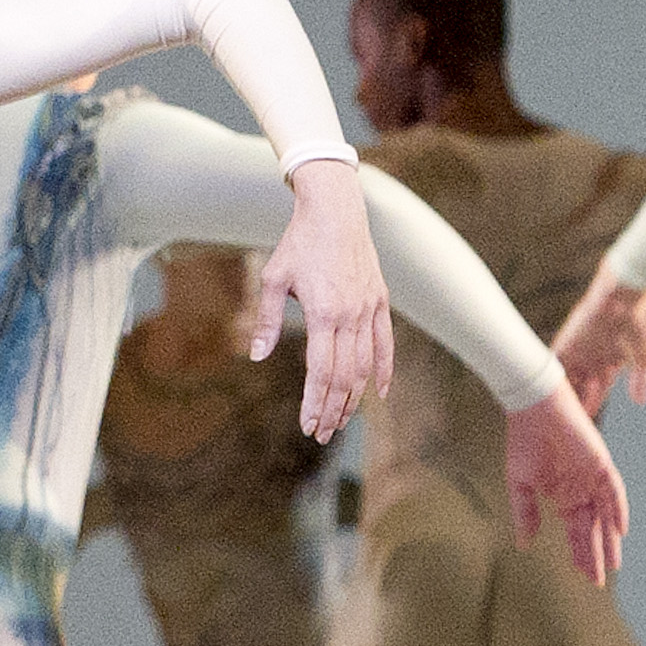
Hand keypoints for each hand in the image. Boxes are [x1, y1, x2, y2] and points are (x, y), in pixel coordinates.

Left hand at [250, 164, 396, 444]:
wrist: (335, 210)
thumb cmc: (299, 243)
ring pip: (366, 366)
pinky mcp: (380, 301)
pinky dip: (384, 371)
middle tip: (322, 434)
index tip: (308, 425)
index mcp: (323, 313)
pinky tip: (378, 393)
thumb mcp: (273, 278)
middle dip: (333, 410)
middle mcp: (350, 315)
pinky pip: (386, 345)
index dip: (315, 402)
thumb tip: (259, 356)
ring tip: (342, 420)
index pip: (321, 371)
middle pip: (345, 377)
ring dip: (355, 398)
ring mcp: (369, 309)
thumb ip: (267, 319)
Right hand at [504, 390, 630, 581]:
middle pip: (592, 528)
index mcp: (564, 496)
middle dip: (595, 553)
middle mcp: (581, 490)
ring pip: (606, 514)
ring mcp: (592, 478)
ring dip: (610, 538)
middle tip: (597, 579)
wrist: (532, 407)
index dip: (580, 552)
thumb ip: (525, 513)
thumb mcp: (520, 484)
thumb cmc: (524, 440)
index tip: (583, 574)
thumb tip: (524, 544)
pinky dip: (617, 509)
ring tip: (613, 563)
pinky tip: (620, 529)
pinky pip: (613, 490)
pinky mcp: (600, 463)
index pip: (576, 530)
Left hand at [549, 279, 645, 416]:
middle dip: (576, 405)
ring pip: (567, 378)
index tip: (587, 425)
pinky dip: (551, 378)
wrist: (628, 292)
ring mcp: (580, 349)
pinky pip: (555, 364)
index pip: (599, 388)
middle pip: (580, 386)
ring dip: (564, 396)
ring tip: (557, 417)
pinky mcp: (569, 341)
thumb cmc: (643, 321)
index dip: (593, 404)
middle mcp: (594, 356)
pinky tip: (545, 395)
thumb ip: (641, 379)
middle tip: (568, 426)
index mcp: (613, 359)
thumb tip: (639, 402)